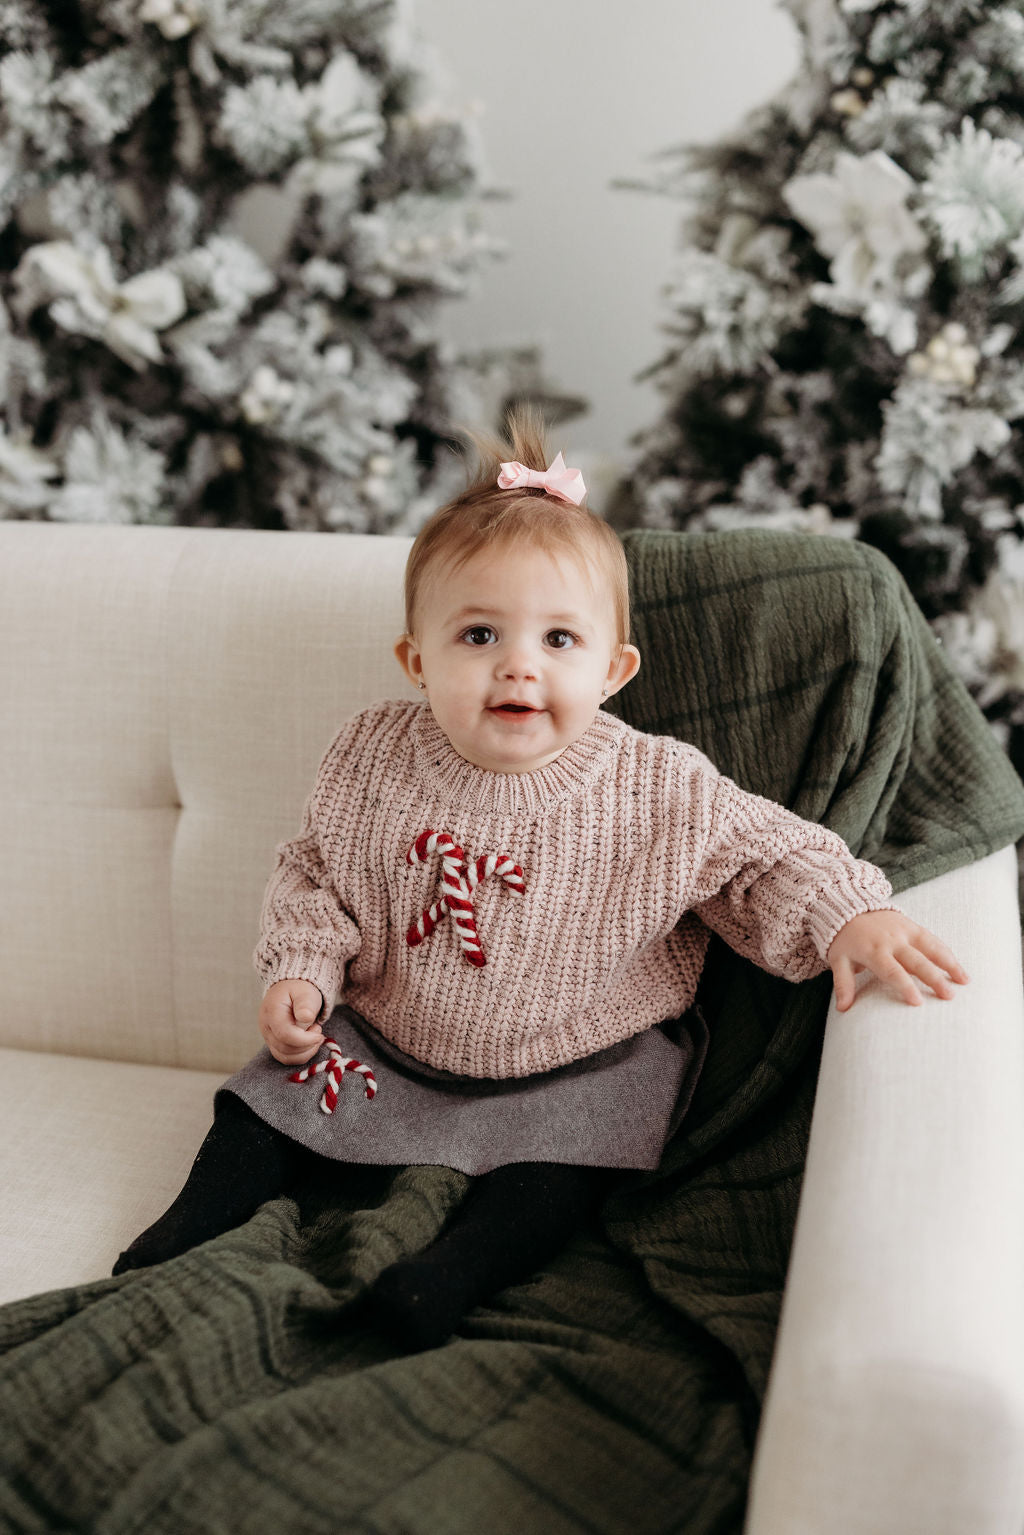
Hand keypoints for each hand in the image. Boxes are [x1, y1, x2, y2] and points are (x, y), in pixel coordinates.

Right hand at [259, 978, 325, 1063]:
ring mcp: (268, 1037)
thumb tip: (305, 1017)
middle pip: (285, 1048)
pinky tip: (310, 1042)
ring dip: (305, 1051)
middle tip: (317, 1029)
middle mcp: (266, 1027)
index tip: (319, 1032)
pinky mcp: (274, 1044)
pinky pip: (286, 1058)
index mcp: (272, 1012)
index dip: (305, 1039)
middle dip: (307, 1044)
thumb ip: (305, 1004)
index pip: (285, 1035)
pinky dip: (301, 1055)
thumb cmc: (298, 990)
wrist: (289, 990)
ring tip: (314, 1034)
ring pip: (285, 1057)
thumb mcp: (305, 992)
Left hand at [827, 909, 968, 1011]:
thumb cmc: (845, 940)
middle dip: (934, 978)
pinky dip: (946, 952)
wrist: (849, 908)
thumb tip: (843, 1009)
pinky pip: (932, 939)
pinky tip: (958, 966)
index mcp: (873, 951)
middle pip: (916, 961)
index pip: (892, 971)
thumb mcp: (839, 960)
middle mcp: (892, 941)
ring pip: (931, 947)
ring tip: (965, 981)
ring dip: (949, 963)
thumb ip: (843, 984)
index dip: (905, 986)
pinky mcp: (912, 926)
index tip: (917, 1002)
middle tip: (949, 996)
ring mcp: (904, 931)